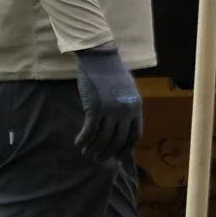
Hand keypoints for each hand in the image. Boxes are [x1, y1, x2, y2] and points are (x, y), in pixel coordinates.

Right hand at [74, 46, 144, 162]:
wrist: (100, 57)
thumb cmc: (113, 73)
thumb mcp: (128, 92)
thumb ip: (128, 109)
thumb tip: (123, 129)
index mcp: (136, 107)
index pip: (134, 136)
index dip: (125, 150)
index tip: (117, 158)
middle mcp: (125, 111)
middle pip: (117, 141)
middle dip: (107, 154)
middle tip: (98, 159)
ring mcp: (111, 110)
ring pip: (102, 139)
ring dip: (94, 149)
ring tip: (86, 152)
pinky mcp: (95, 108)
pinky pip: (89, 131)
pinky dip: (84, 139)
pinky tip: (79, 143)